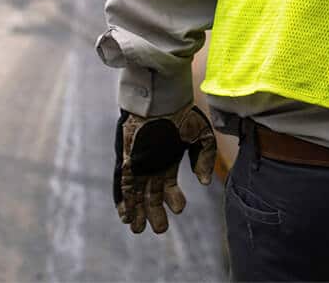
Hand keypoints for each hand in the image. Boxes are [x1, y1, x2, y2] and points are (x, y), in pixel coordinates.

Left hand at [113, 106, 216, 234]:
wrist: (162, 100)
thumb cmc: (182, 113)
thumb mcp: (202, 135)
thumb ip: (206, 158)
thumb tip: (205, 182)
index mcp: (168, 159)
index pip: (168, 186)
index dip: (173, 200)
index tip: (179, 209)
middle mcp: (152, 164)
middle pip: (152, 195)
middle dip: (154, 213)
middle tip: (160, 229)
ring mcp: (139, 164)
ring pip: (136, 194)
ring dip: (137, 212)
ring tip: (138, 229)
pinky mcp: (127, 161)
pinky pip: (123, 185)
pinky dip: (124, 201)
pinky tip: (125, 215)